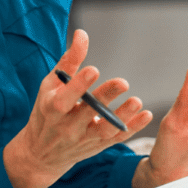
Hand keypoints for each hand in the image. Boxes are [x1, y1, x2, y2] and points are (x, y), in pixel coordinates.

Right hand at [4, 29, 151, 187]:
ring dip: (122, 116)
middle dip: (105, 97)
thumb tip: (82, 34)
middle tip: (123, 82)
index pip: (64, 99)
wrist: (41, 154)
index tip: (94, 70)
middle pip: (87, 112)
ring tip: (136, 101)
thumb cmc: (46, 112)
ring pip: (104, 130)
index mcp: (52, 108)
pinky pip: (117, 138)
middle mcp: (67, 126)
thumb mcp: (50, 86)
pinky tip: (146, 115)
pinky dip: (132, 128)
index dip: (78, 85)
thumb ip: (69, 61)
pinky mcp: (98, 146)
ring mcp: (84, 138)